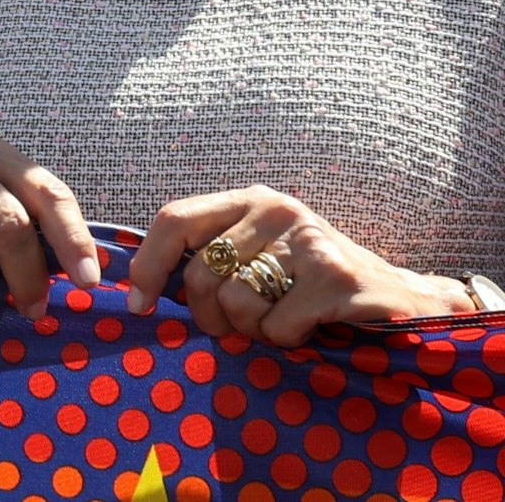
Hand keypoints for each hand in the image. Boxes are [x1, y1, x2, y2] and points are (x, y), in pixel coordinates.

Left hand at [126, 184, 471, 346]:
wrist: (401, 299)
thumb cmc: (313, 284)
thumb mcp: (258, 256)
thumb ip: (208, 258)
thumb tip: (138, 286)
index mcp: (249, 200)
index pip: (174, 220)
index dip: (148, 265)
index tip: (138, 304)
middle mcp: (276, 209)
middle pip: (201, 275)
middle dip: (210, 317)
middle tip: (242, 327)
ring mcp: (308, 240)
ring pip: (236, 303)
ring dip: (253, 330)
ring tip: (283, 320)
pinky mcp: (336, 277)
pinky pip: (276, 327)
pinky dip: (288, 339)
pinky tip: (314, 326)